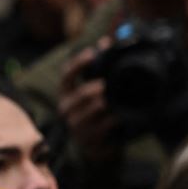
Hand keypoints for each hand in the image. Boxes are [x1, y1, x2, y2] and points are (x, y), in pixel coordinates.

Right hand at [57, 44, 116, 160]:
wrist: (96, 147)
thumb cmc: (96, 113)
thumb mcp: (93, 92)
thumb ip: (98, 68)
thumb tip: (106, 42)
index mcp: (66, 93)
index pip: (67, 74)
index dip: (79, 63)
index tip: (93, 53)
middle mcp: (66, 108)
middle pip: (81, 94)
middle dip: (97, 88)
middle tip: (108, 84)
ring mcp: (76, 125)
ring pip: (94, 109)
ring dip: (108, 103)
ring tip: (119, 100)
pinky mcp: (88, 139)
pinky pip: (104, 126)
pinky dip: (115, 119)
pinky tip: (121, 116)